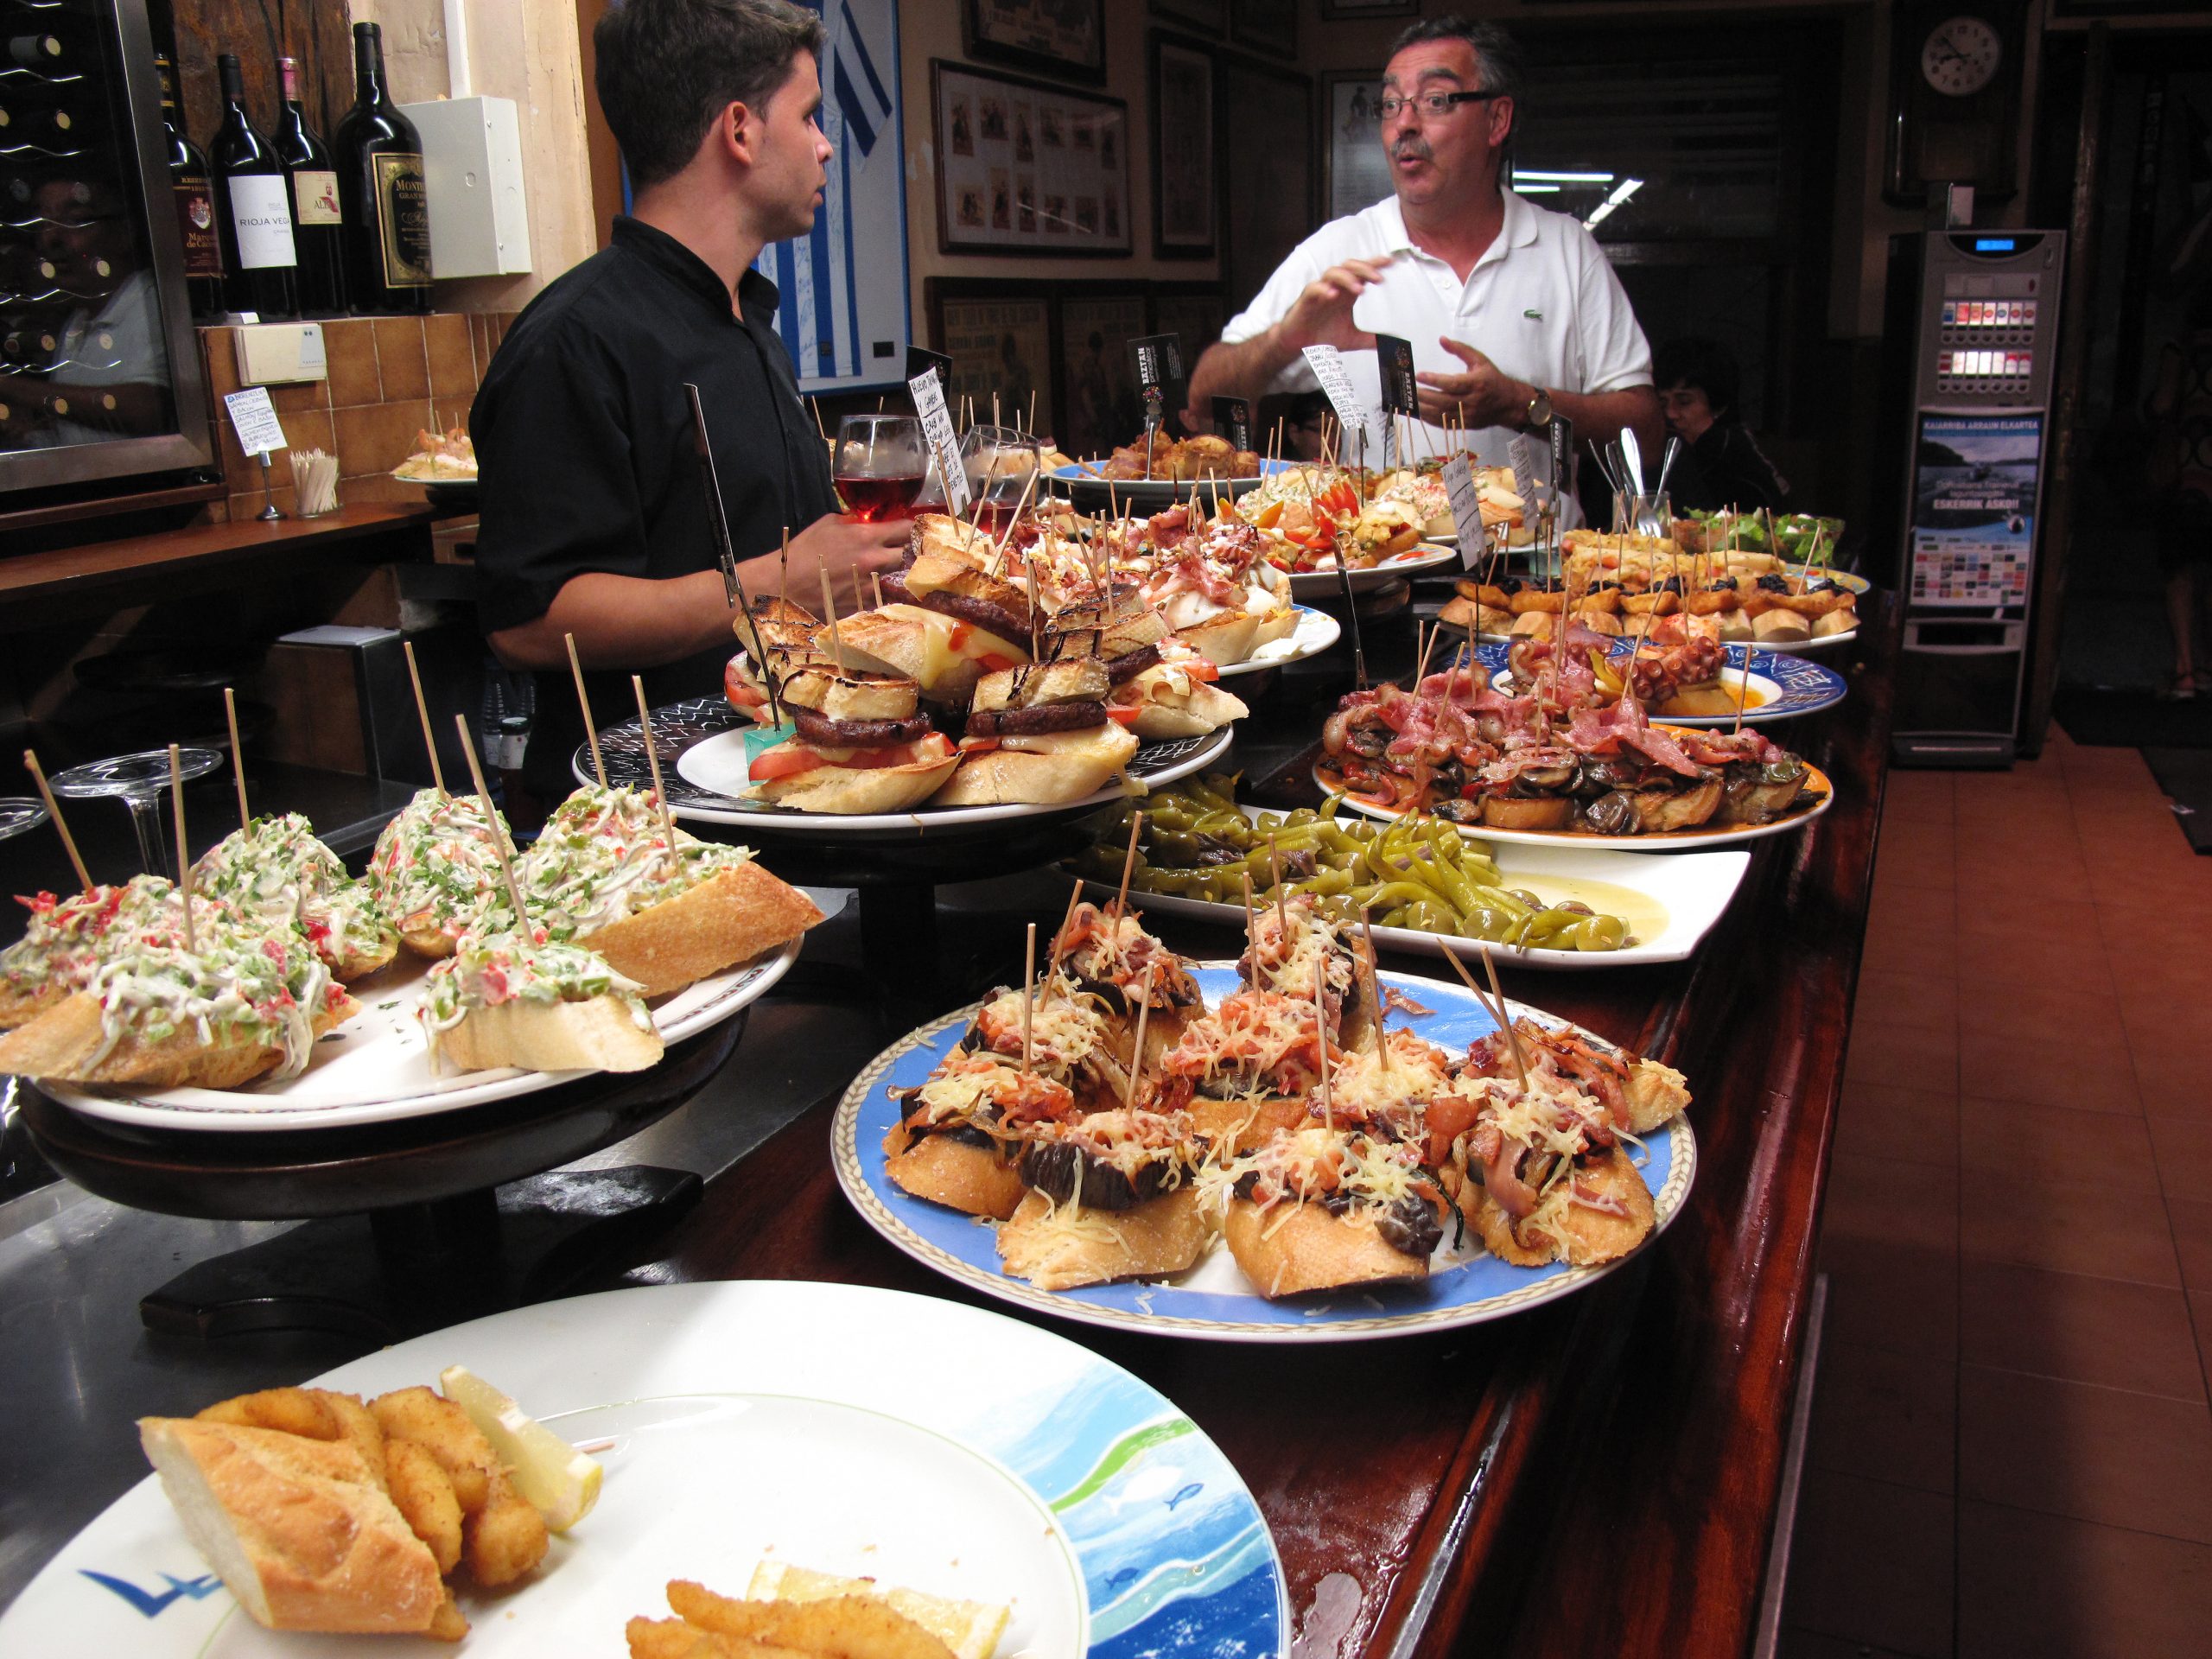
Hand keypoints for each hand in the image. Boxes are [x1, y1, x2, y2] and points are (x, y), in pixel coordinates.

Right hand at [753, 511, 909, 608]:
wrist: (784, 586)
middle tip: (892, 551)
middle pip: (907, 556)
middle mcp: (874, 562)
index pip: (905, 529)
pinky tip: (861, 590)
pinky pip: (879, 597)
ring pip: (895, 579)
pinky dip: (875, 593)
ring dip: (889, 574)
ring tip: (873, 572)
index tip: (909, 529)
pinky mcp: (864, 606)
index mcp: (866, 537)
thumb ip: (853, 520)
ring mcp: (870, 586)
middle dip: (902, 552)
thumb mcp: (827, 524)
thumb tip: (867, 520)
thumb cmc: (802, 552)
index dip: (910, 528)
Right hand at [1274, 257, 1394, 356]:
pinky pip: (1313, 288)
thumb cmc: (1322, 336)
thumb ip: (1373, 339)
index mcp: (1347, 293)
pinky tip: (1333, 295)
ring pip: (1333, 273)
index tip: (1391, 262)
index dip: (1375, 264)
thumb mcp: (1353, 339)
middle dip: (1365, 269)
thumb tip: (1393, 345)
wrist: (1298, 346)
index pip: (1362, 272)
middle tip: (1379, 279)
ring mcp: (1320, 292)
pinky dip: (1323, 289)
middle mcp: (1335, 288)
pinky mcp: (1306, 301)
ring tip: (1360, 289)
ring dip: (1348, 278)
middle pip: (1350, 266)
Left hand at [1414, 338, 1532, 429]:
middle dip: (1424, 396)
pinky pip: (1444, 423)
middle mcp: (1471, 401)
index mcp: (1476, 383)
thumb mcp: (1480, 360)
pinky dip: (1430, 419)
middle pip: (1443, 401)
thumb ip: (1460, 349)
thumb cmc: (1492, 379)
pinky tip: (1420, 412)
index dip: (1434, 380)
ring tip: (1410, 402)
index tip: (1419, 375)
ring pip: (1441, 415)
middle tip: (1409, 390)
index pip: (1452, 384)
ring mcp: (1468, 416)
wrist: (1508, 404)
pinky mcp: (1465, 425)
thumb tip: (1442, 339)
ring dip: (1423, 409)